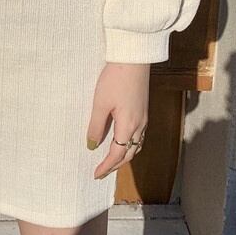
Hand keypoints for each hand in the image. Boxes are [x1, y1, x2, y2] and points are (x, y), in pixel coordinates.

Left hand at [86, 62, 150, 178]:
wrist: (134, 59)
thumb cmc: (115, 79)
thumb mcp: (100, 103)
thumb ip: (96, 126)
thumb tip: (92, 145)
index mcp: (128, 126)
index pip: (117, 154)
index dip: (107, 166)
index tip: (96, 174)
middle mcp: (139, 125)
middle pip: (130, 153)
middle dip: (116, 165)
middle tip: (102, 171)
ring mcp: (144, 117)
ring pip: (137, 145)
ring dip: (125, 155)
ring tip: (112, 160)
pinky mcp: (143, 109)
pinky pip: (139, 136)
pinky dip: (130, 145)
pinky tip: (122, 140)